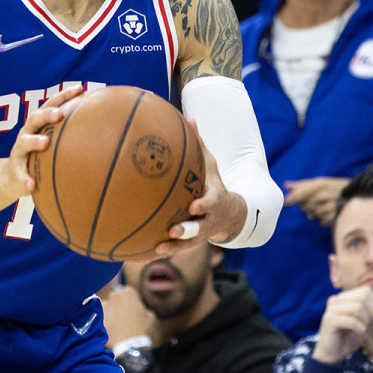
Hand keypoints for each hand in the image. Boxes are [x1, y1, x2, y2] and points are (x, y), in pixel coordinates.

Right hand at [5, 84, 84, 194]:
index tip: (80, 88)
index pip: (51, 105)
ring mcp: (19, 151)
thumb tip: (106, 129)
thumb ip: (72, 134)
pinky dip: (26, 178)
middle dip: (47, 114)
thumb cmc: (41, 155)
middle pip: (35, 118)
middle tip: (60, 114)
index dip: (63, 96)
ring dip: (34, 141)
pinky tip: (33, 186)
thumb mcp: (54, 142)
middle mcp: (27, 132)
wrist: (13, 176)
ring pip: (24, 142)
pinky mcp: (15, 169)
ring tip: (45, 143)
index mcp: (39, 124)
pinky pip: (20, 174)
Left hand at [100, 284, 156, 348]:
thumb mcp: (150, 317)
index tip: (134, 309)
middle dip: (119, 304)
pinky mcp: (98, 318)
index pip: (129, 292)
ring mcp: (105, 307)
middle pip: (116, 297)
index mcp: (128, 293)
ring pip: (106, 306)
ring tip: (116, 324)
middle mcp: (114, 296)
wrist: (130, 346)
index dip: (132, 300)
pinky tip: (110, 329)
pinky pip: (100, 317)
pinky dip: (104, 321)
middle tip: (124, 316)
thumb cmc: (142, 330)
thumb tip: (139, 310)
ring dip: (110, 311)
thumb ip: (143, 308)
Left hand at [153, 121, 246, 256]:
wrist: (229, 214)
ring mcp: (201, 233)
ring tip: (159, 249)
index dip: (204, 205)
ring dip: (175, 246)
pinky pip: (177, 249)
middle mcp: (208, 219)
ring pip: (189, 243)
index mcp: (214, 199)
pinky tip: (143, 254)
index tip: (194, 205)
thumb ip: (199, 145)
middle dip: (189, 230)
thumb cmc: (213, 183)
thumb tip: (190, 118)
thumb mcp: (210, 164)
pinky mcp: (191, 241)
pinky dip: (164, 252)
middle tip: (174, 230)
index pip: (211, 203)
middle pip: (201, 228)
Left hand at [284, 177, 350, 226]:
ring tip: (324, 206)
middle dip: (306, 205)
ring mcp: (330, 207)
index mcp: (320, 184)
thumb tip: (286, 185)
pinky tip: (329, 212)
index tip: (286, 202)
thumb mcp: (321, 182)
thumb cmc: (336, 187)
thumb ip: (302, 185)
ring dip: (315, 212)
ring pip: (312, 215)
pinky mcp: (336, 217)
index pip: (300, 194)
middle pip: (304, 206)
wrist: (360, 194)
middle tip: (315, 201)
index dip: (291, 199)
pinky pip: (321, 221)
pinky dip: (322, 218)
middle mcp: (324, 195)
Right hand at [310, 286, 372, 364]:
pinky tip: (359, 333)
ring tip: (364, 329)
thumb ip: (369, 308)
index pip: (366, 290)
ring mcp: (331, 309)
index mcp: (343, 298)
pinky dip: (361, 329)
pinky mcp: (330, 320)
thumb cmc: (348, 336)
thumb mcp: (362, 321)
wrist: (333, 353)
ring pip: (358, 308)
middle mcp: (336, 300)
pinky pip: (353, 321)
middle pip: (363, 297)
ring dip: (366, 321)